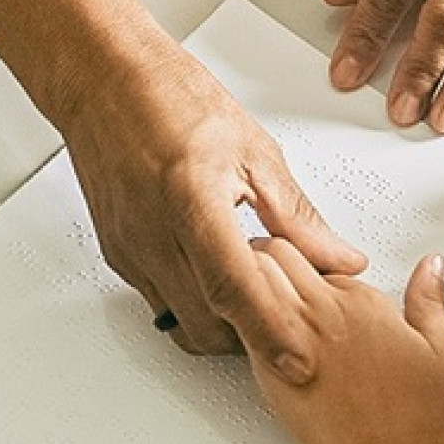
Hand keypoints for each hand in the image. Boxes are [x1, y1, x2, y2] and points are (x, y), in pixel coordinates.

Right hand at [62, 51, 365, 378]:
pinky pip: (163, 302)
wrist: (102, 81)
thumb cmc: (171, 99)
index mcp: (191, 198)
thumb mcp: (253, 150)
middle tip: (292, 325)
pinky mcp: (120, 257)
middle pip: (209, 323)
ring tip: (258, 298)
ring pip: (184, 322)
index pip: (234, 287)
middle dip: (253, 340)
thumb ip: (298, 216)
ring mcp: (132, 250)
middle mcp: (154, 232)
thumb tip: (341, 258)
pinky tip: (221, 279)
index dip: (269, 331)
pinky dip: (198, 305)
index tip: (299, 361)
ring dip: (224, 326)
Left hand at [239, 239, 443, 443]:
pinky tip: (244, 324)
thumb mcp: (439, 349)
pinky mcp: (266, 366)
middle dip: (271, 251)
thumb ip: (429, 299)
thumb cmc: (413, 420)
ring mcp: (292, 336)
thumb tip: (431, 268)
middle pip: (279, 251)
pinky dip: (236, 311)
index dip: (314, 259)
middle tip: (270, 265)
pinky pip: (237, 318)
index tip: (313, 271)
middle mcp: (324, 311)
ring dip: (249, 274)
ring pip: (252, 275)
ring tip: (250, 289)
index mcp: (361, 300)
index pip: (321, 253)